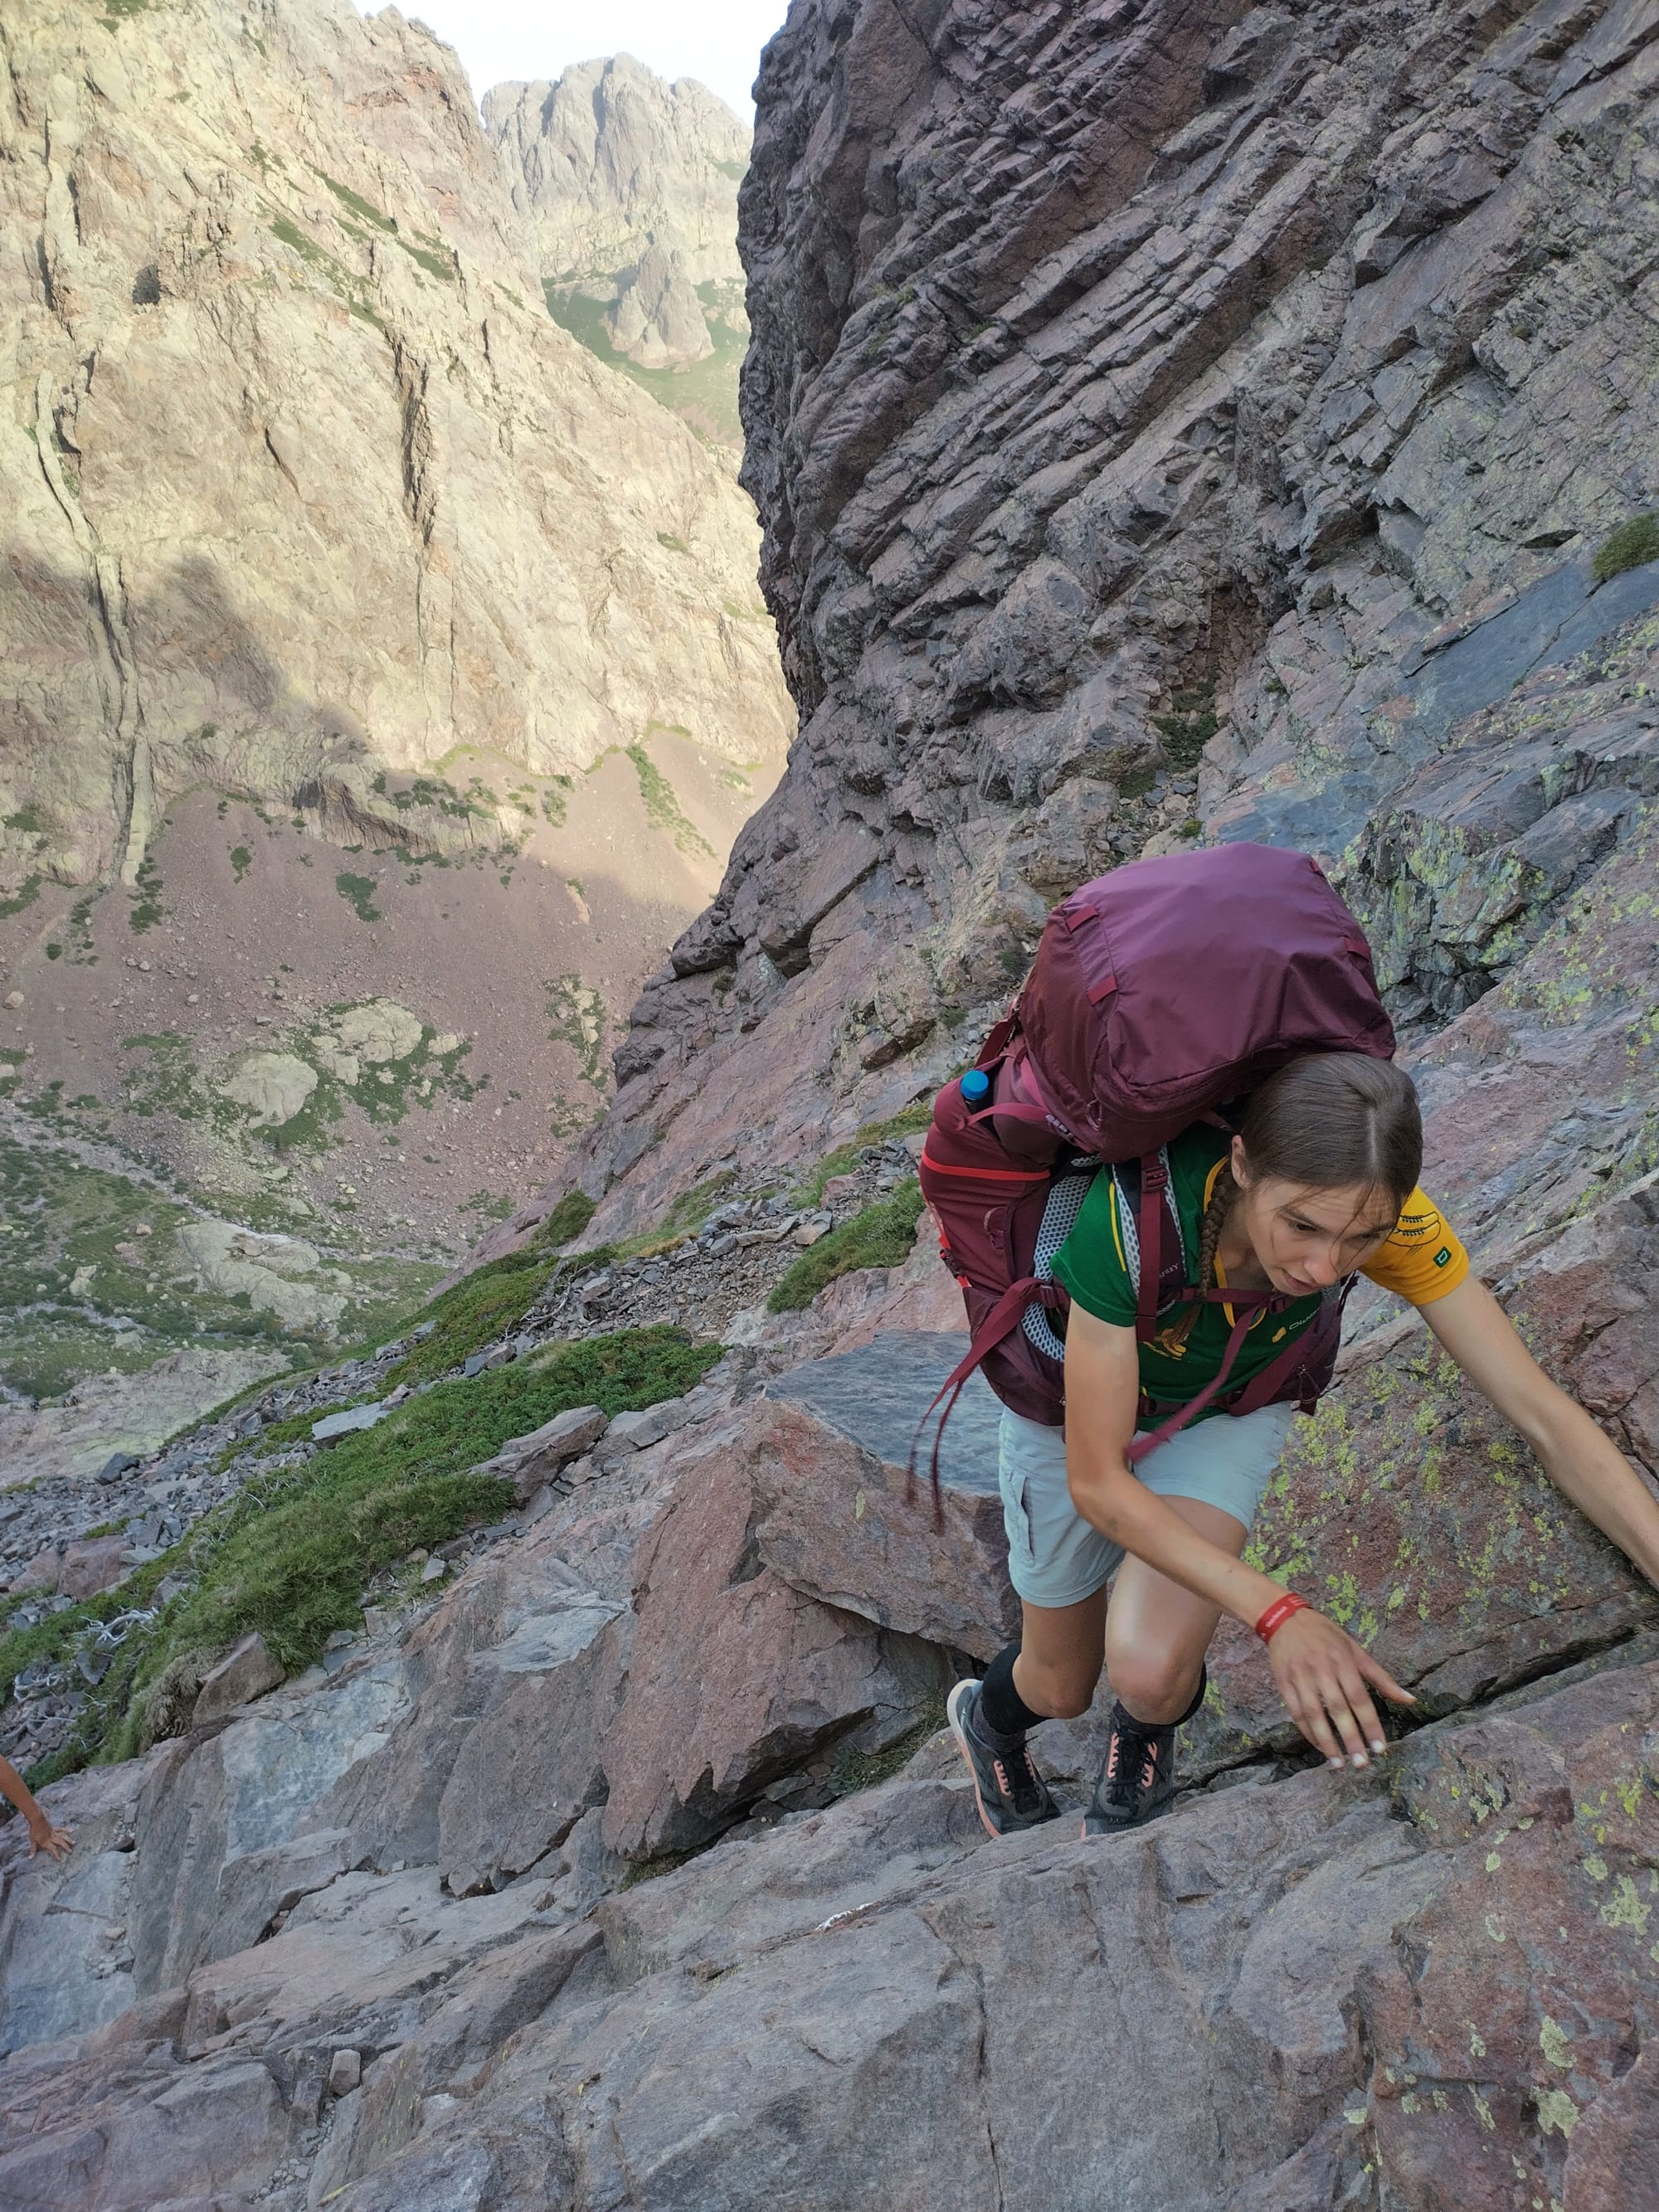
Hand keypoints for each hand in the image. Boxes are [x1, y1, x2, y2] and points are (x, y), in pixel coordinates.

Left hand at [27, 1816, 72, 1863]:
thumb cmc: (33, 1831)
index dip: (56, 1854)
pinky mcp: (54, 1828)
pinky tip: (71, 1830)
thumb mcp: (32, 1841)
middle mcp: (51, 1838)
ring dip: (68, 1840)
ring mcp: (53, 1833)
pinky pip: (61, 1829)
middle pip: (60, 1843)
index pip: (53, 1849)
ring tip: (73, 1843)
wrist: (37, 1820)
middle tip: (70, 1851)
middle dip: (65, 1847)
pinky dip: (66, 1830)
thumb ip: (33, 1849)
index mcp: (46, 1842)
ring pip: (62, 1837)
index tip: (60, 1859)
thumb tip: (30, 1858)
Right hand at [1265, 1608, 1414, 1768]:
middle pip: (1338, 1709)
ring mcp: (1300, 1677)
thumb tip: (1411, 1700)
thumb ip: (1382, 1678)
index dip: (1370, 1724)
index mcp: (1343, 1661)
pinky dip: (1307, 1732)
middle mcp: (1322, 1670)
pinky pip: (1295, 1712)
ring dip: (1326, 1742)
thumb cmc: (1326, 1635)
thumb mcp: (1356, 1650)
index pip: (1360, 1698)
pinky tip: (1319, 1747)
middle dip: (1351, 1738)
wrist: (1284, 1618)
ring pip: (1314, 1715)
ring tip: (1338, 1764)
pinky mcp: (1283, 1683)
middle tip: (1361, 1763)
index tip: (1380, 1748)